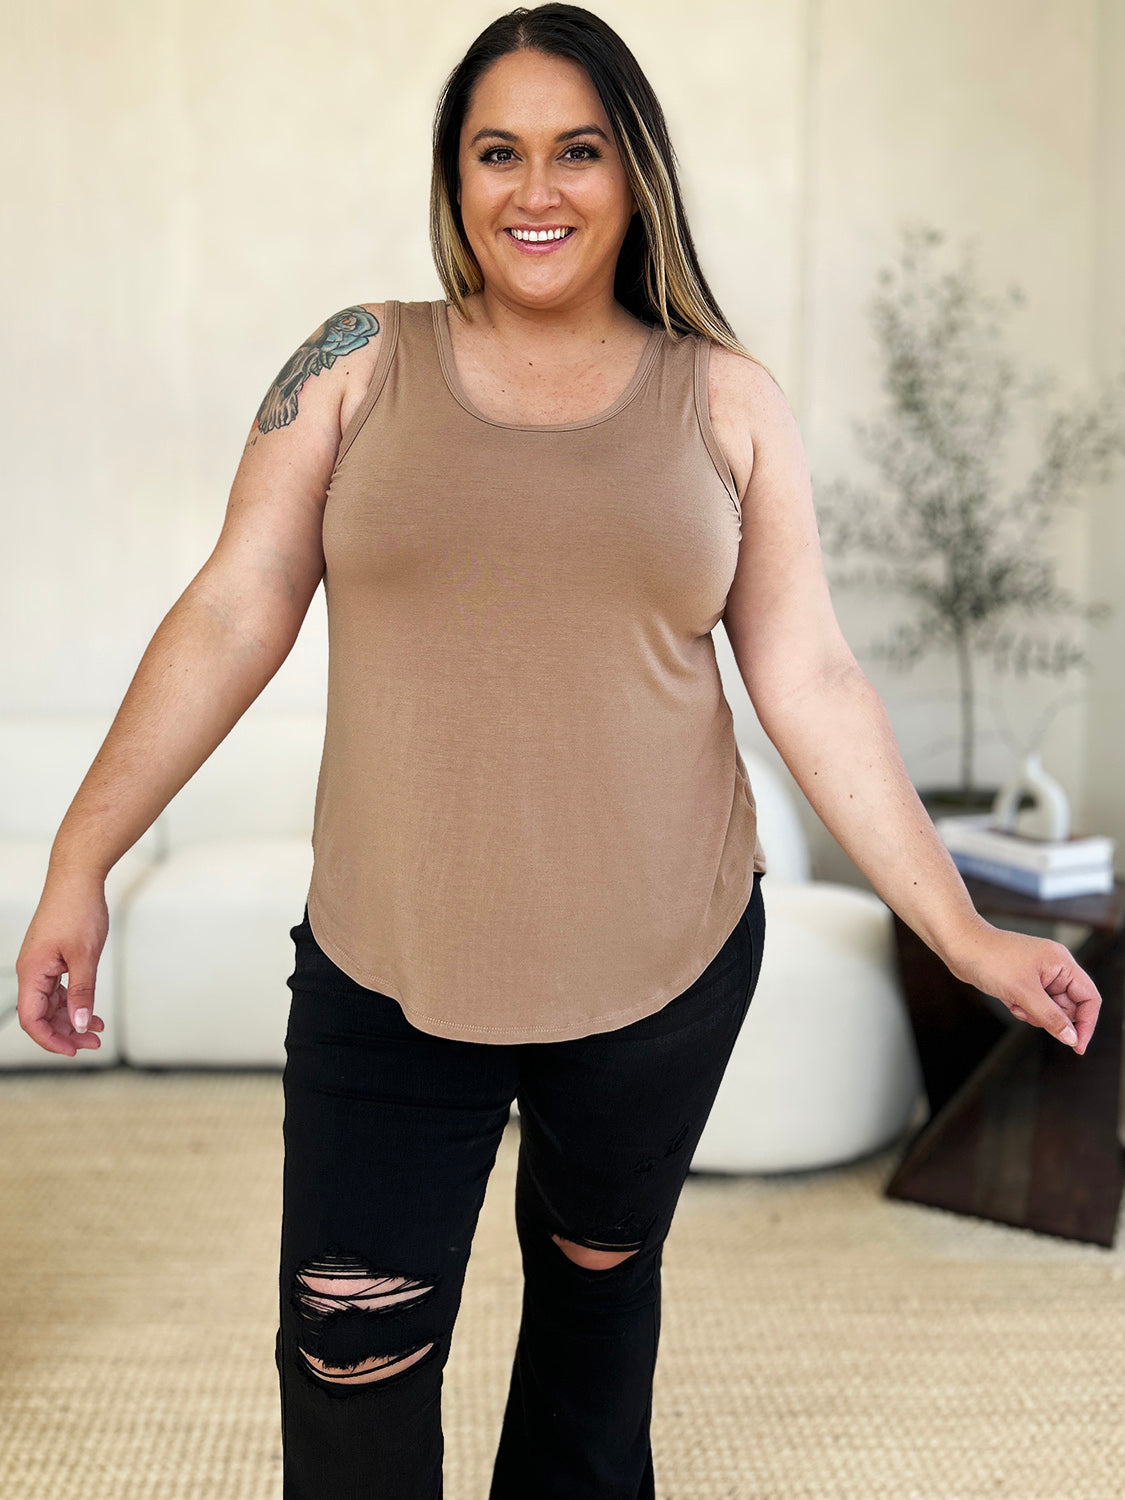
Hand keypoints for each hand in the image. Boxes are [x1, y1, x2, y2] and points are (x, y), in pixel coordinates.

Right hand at [16, 872, 109, 1056]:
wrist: (78, 877)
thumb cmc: (78, 909)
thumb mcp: (85, 956)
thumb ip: (82, 993)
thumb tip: (79, 1024)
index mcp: (32, 972)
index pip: (31, 1019)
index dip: (50, 1040)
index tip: (74, 1051)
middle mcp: (32, 971)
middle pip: (41, 1015)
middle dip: (66, 1033)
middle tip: (94, 1043)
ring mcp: (42, 965)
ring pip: (51, 1004)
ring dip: (72, 1020)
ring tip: (97, 1030)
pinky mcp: (53, 958)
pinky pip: (58, 989)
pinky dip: (74, 1002)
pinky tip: (91, 1012)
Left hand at [948, 922, 1101, 1054]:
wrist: (959, 945)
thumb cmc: (989, 959)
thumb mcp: (1023, 992)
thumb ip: (1050, 1017)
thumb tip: (1071, 1038)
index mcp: (1061, 963)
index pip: (1089, 997)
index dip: (1087, 1023)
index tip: (1077, 1046)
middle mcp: (1053, 967)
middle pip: (1068, 1006)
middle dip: (1050, 1016)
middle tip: (1028, 1012)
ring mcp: (1038, 974)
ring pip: (1049, 1008)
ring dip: (1033, 1013)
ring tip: (1014, 1002)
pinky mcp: (1023, 980)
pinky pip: (1032, 1004)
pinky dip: (1021, 1007)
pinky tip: (1007, 999)